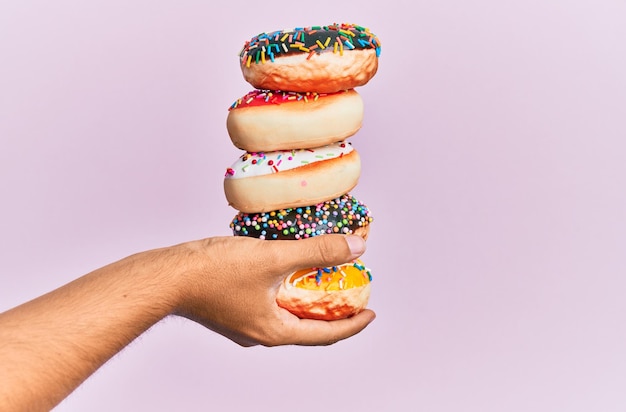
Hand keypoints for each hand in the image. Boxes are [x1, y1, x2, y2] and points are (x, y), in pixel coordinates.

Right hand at [173, 235, 375, 346]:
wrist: (166, 276)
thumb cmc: (215, 272)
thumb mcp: (274, 258)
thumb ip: (317, 252)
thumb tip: (356, 247)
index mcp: (275, 331)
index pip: (326, 334)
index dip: (353, 324)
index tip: (372, 313)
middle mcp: (261, 332)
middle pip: (308, 325)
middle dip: (331, 309)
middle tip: (349, 291)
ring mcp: (244, 321)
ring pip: (286, 311)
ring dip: (306, 295)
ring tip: (321, 275)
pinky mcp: (231, 307)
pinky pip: (268, 300)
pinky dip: (284, 286)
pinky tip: (284, 264)